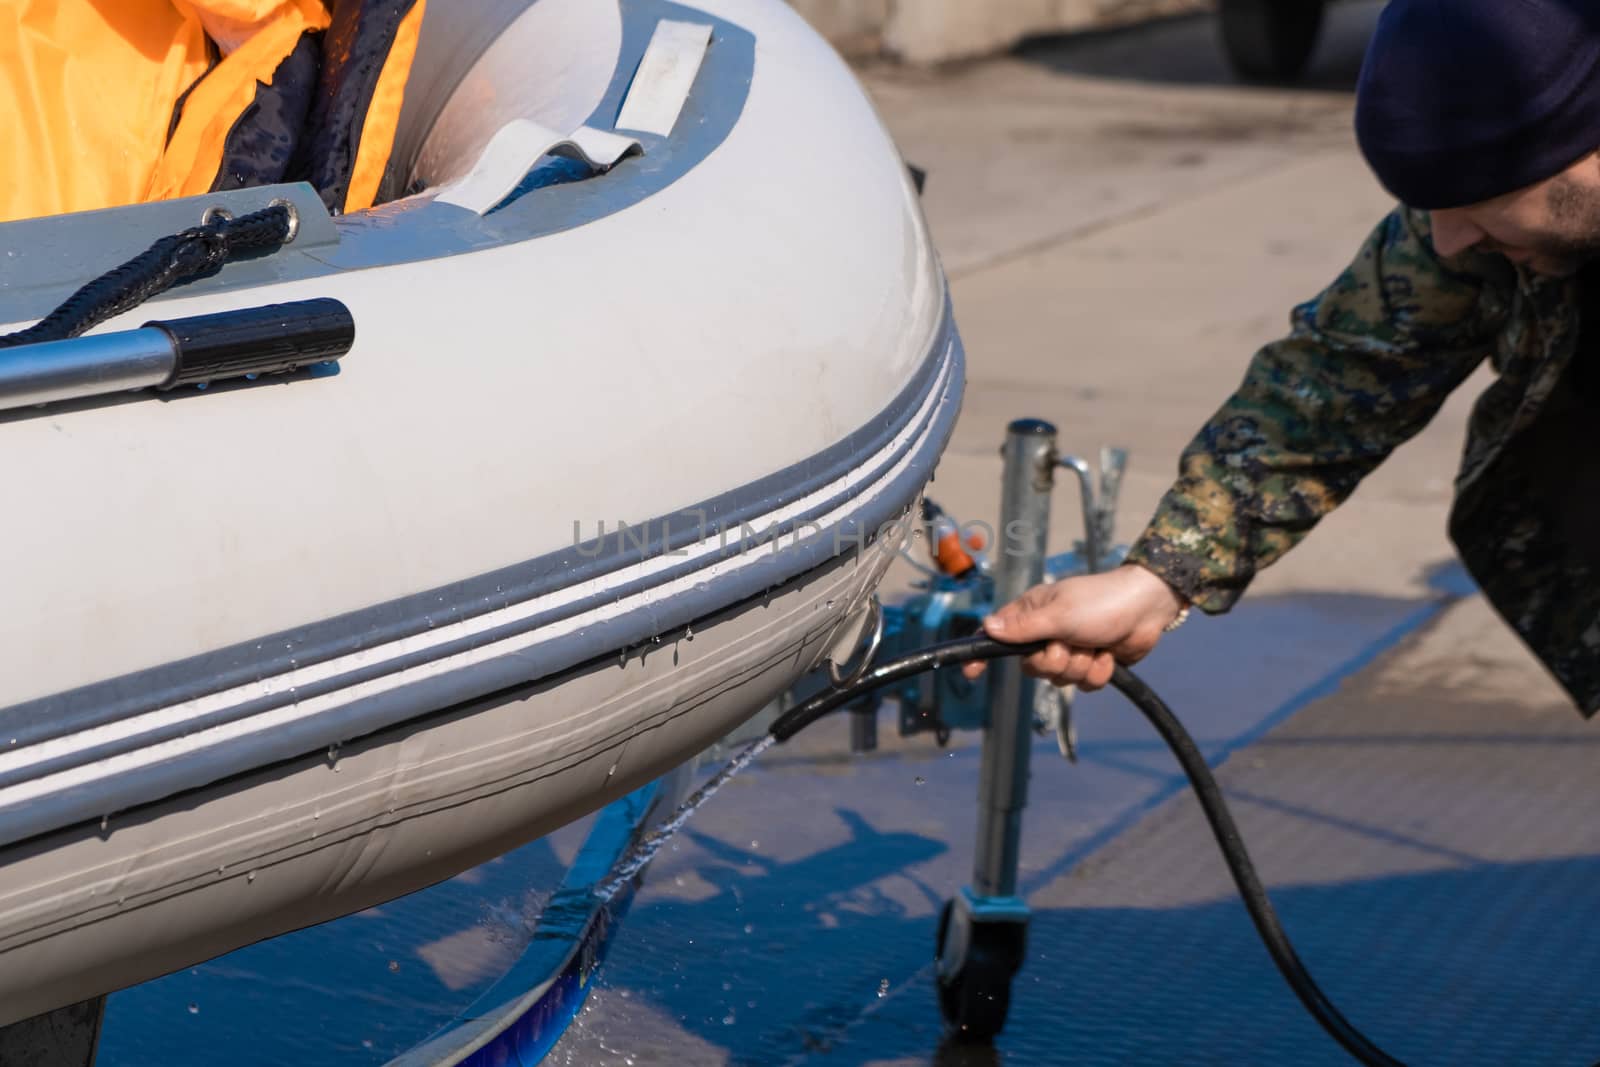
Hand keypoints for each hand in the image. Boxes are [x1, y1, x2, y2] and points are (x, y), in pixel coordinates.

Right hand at [961, 565, 1186, 690]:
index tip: (972, 672)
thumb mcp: (1059, 614)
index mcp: (1032, 614)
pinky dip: (1098, 672)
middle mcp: (1046, 633)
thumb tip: (987, 629)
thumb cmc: (1101, 601)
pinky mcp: (1091, 663)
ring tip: (1094, 644)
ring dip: (1081, 665)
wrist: (1147, 608)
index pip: (998, 636)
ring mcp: (1069, 650)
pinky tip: (1108, 654)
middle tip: (1070, 642)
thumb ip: (1024, 627)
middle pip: (1032, 667)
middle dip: (1055, 660)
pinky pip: (1084, 685)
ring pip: (1060, 678)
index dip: (983, 653)